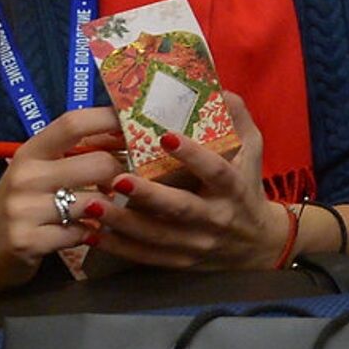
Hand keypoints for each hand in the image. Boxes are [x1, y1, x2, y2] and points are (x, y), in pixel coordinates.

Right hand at [0, 106, 124, 296]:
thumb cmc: (16, 207)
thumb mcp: (35, 172)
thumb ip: (70, 155)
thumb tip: (122, 136)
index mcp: (30, 151)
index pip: (74, 122)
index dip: (110, 119)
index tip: (136, 124)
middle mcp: (25, 176)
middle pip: (96, 163)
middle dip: (120, 173)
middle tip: (126, 182)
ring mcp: (23, 210)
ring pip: (93, 202)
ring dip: (107, 208)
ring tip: (104, 210)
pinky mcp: (27, 241)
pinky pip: (79, 234)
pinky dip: (89, 234)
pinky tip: (83, 233)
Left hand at [90, 95, 289, 270]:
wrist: (257, 244)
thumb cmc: (247, 186)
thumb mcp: (252, 150)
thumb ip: (237, 118)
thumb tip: (216, 87)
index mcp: (234, 188)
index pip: (216, 171)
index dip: (193, 156)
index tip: (166, 136)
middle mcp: (216, 218)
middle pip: (181, 208)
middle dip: (149, 195)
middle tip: (117, 177)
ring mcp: (196, 243)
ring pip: (156, 236)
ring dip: (123, 222)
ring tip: (91, 205)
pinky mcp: (179, 261)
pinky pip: (146, 257)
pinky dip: (119, 247)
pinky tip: (93, 234)